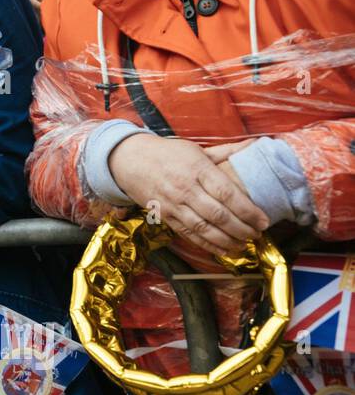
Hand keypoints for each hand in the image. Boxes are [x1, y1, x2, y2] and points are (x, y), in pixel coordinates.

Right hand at [108, 135, 268, 254]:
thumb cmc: (167, 153)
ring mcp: (173, 204)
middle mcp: (185, 189)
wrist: (129, 160)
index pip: (228, 193)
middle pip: (218, 215)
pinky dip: (208, 245)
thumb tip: (256, 144)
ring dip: (227, 240)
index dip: (248, 210)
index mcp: (197, 169)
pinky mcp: (165, 216)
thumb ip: (226, 151)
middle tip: (257, 234)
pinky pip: (189, 235)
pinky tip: (223, 250)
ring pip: (204, 229)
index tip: (264, 220)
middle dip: (242, 229)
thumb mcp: (196, 149)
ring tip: (244, 245)